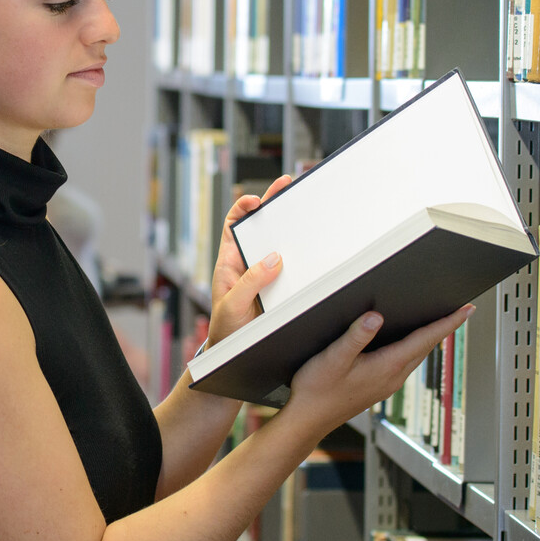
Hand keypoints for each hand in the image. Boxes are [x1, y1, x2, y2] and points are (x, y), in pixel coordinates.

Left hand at [203, 175, 293, 349]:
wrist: (236, 356)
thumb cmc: (227, 332)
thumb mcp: (233, 305)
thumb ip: (250, 283)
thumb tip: (273, 258)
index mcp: (230, 263)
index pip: (233, 225)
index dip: (242, 208)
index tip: (255, 201)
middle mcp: (248, 265)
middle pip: (259, 227)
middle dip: (272, 203)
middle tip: (286, 183)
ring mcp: (265, 275)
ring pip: (278, 244)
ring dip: (290, 226)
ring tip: (303, 205)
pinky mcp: (280, 288)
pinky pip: (292, 267)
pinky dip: (301, 254)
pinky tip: (312, 244)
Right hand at [278, 305, 476, 434]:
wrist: (308, 420)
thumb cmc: (317, 390)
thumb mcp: (333, 358)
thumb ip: (356, 336)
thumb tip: (375, 317)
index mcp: (387, 366)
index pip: (425, 339)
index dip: (448, 323)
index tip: (467, 310)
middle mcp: (392, 377)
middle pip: (426, 347)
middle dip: (444, 328)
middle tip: (460, 310)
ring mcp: (386, 384)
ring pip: (417, 356)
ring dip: (430, 339)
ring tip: (440, 323)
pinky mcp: (378, 387)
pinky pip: (405, 363)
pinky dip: (414, 348)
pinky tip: (408, 343)